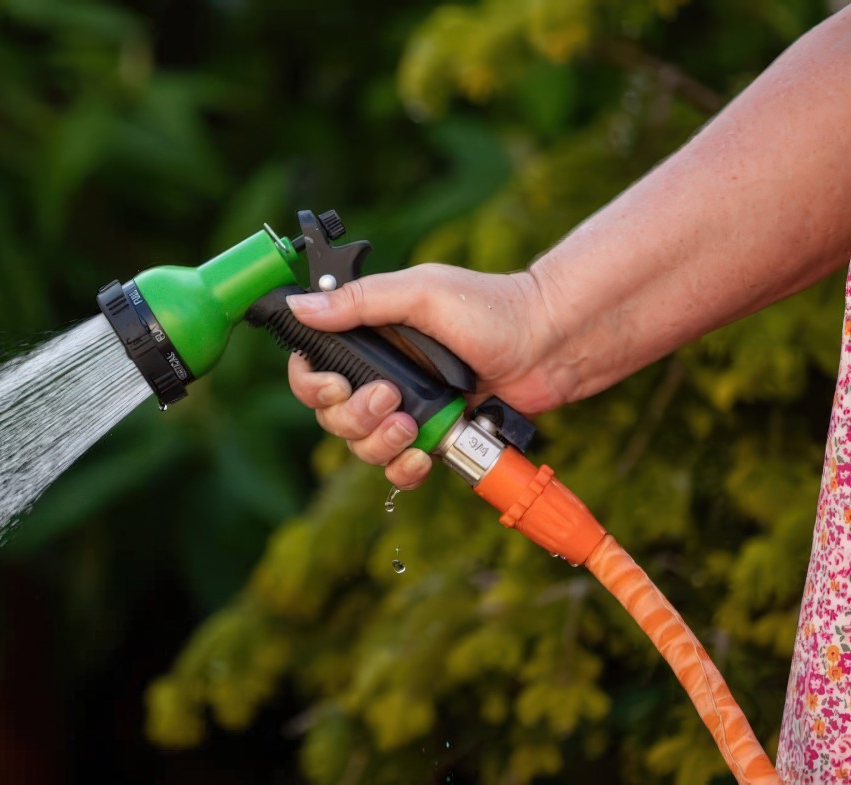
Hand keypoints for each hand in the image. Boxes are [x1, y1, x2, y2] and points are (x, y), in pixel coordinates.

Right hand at [285, 263, 568, 488]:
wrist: (550, 345)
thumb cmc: (493, 308)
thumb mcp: (420, 292)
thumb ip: (360, 302)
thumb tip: (300, 306)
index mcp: (369, 336)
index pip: (313, 367)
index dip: (311, 383)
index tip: (333, 385)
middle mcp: (382, 374)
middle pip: (332, 415)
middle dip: (353, 415)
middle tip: (389, 398)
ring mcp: (406, 408)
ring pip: (361, 446)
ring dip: (378, 443)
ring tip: (410, 425)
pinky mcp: (433, 437)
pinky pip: (397, 469)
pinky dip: (403, 469)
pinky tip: (421, 456)